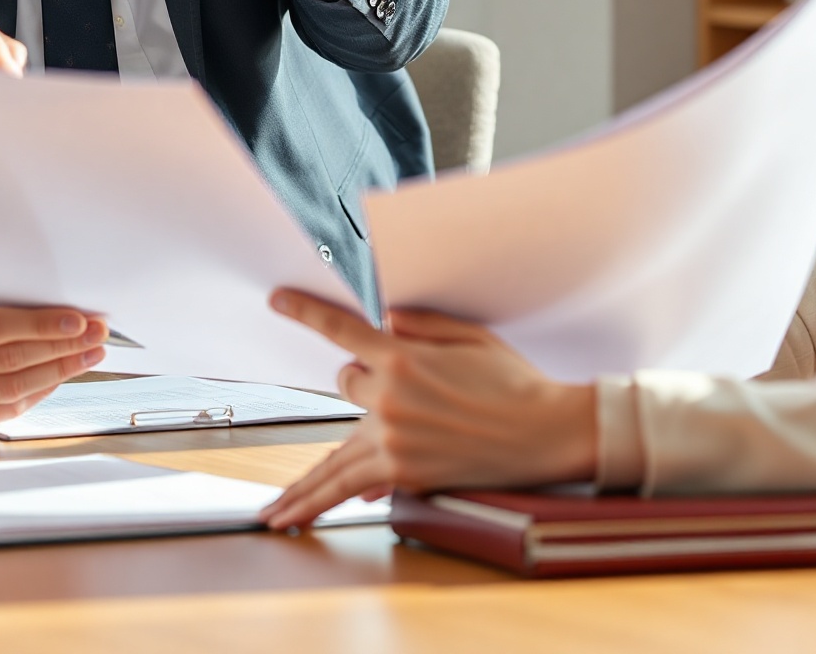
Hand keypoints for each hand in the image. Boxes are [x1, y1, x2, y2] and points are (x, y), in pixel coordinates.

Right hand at [0, 272, 108, 429]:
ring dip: (60, 370)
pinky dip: (41, 390)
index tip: (79, 320)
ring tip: (89, 354)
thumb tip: (60, 295)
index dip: (41, 324)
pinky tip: (62, 373)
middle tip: (97, 333)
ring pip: (14, 387)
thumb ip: (7, 290)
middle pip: (11, 359)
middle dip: (62, 346)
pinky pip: (9, 407)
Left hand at [261, 289, 597, 528]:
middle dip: (358, 380)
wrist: (543, 432)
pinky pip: (352, 487)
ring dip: (298, 489)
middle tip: (390, 381)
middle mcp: (389, 401)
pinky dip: (324, 501)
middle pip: (345, 384)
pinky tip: (301, 516)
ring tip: (272, 512)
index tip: (277, 299)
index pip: (341, 329)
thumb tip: (384, 322)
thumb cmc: (512, 379)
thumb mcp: (469, 335)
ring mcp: (393, 443)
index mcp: (403, 358)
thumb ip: (421, 323)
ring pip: (332, 460)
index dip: (304, 311)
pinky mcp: (405, 475)